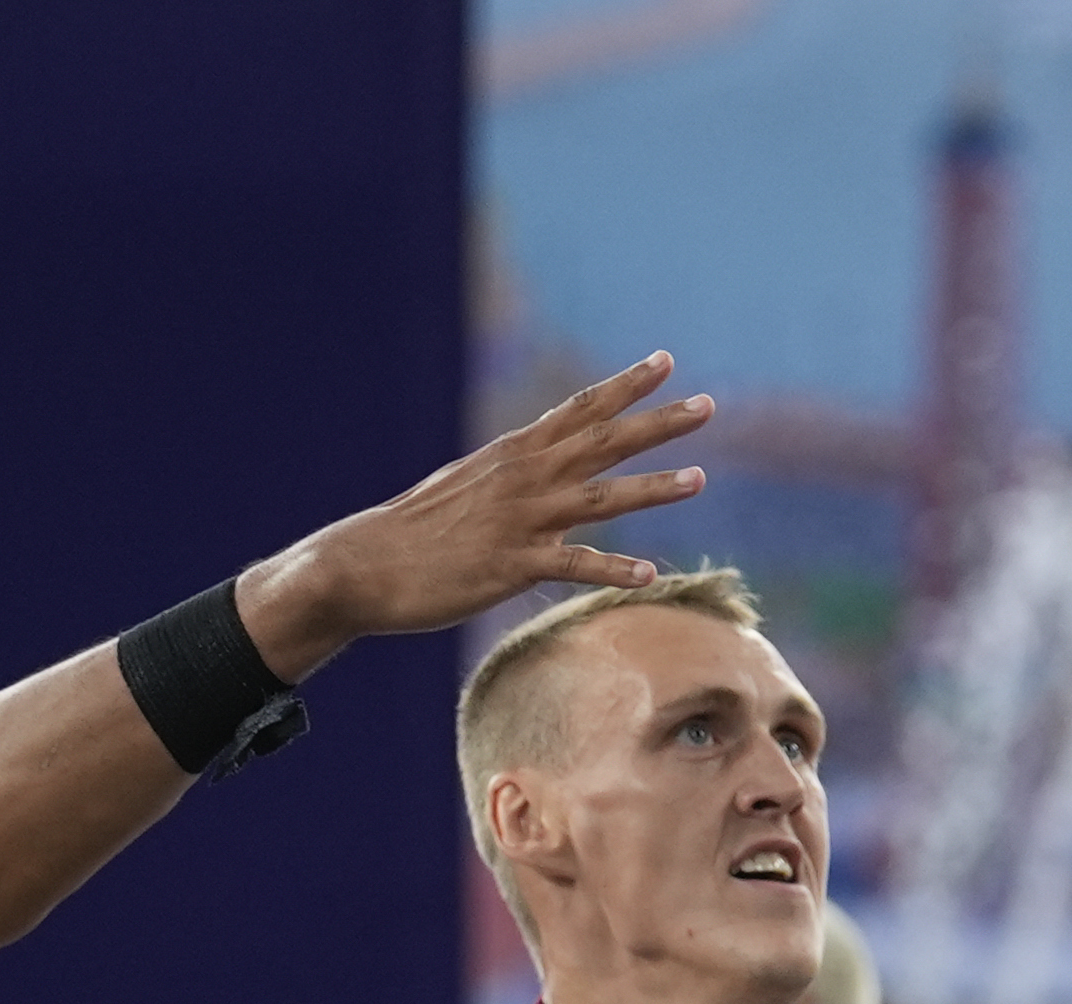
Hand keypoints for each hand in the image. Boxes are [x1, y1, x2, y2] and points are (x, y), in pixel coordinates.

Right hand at [236, 353, 712, 672]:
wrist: (363, 565)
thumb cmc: (413, 531)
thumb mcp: (465, 486)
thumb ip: (509, 477)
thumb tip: (535, 468)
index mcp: (513, 454)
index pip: (579, 409)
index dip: (625, 385)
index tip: (666, 362)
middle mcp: (523, 477)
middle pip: (603, 441)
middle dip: (658, 422)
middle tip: (708, 406)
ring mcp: (519, 520)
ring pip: (599, 497)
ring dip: (652, 487)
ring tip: (699, 477)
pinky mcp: (509, 565)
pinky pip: (572, 565)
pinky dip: (612, 569)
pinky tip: (650, 574)